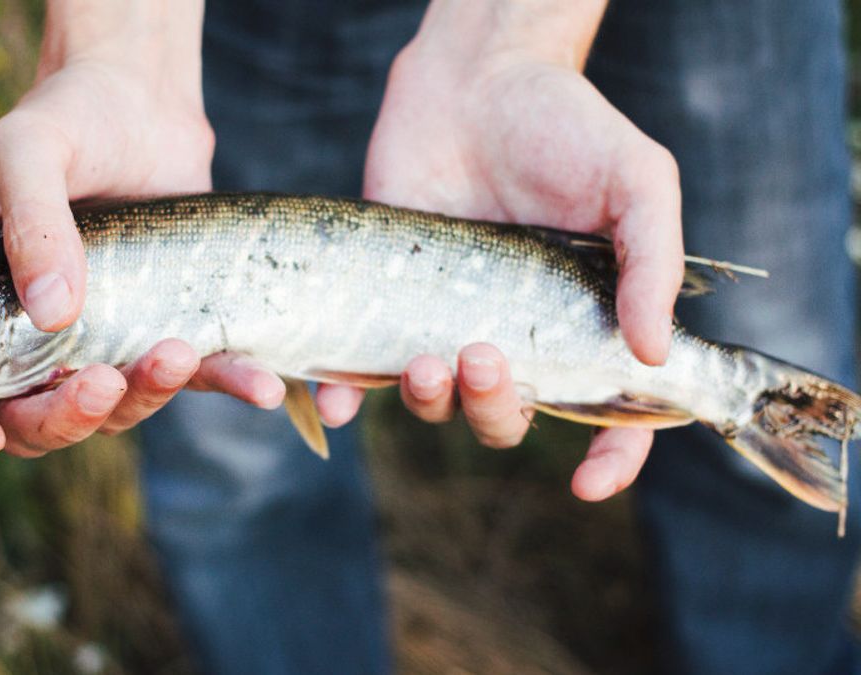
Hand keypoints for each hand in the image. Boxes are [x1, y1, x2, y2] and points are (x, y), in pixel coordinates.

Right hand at [0, 4, 285, 458]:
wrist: (144, 98)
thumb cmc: (69, 115)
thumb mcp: (31, 151)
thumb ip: (30, 224)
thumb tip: (54, 314)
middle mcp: (34, 335)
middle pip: (32, 421)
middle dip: (64, 418)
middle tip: (101, 381)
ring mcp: (104, 338)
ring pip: (112, 412)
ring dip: (143, 398)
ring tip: (176, 351)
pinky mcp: (167, 325)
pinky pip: (195, 375)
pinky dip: (228, 384)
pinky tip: (262, 386)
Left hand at [355, 6, 683, 500]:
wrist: (474, 78)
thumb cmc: (566, 124)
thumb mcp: (637, 180)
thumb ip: (651, 262)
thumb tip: (652, 352)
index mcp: (581, 322)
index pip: (607, 412)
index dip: (609, 455)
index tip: (589, 480)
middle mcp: (514, 334)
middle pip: (508, 417)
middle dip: (496, 408)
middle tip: (483, 354)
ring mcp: (447, 320)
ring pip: (438, 403)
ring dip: (431, 402)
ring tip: (426, 357)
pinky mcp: (387, 300)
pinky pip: (363, 368)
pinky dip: (346, 395)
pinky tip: (337, 398)